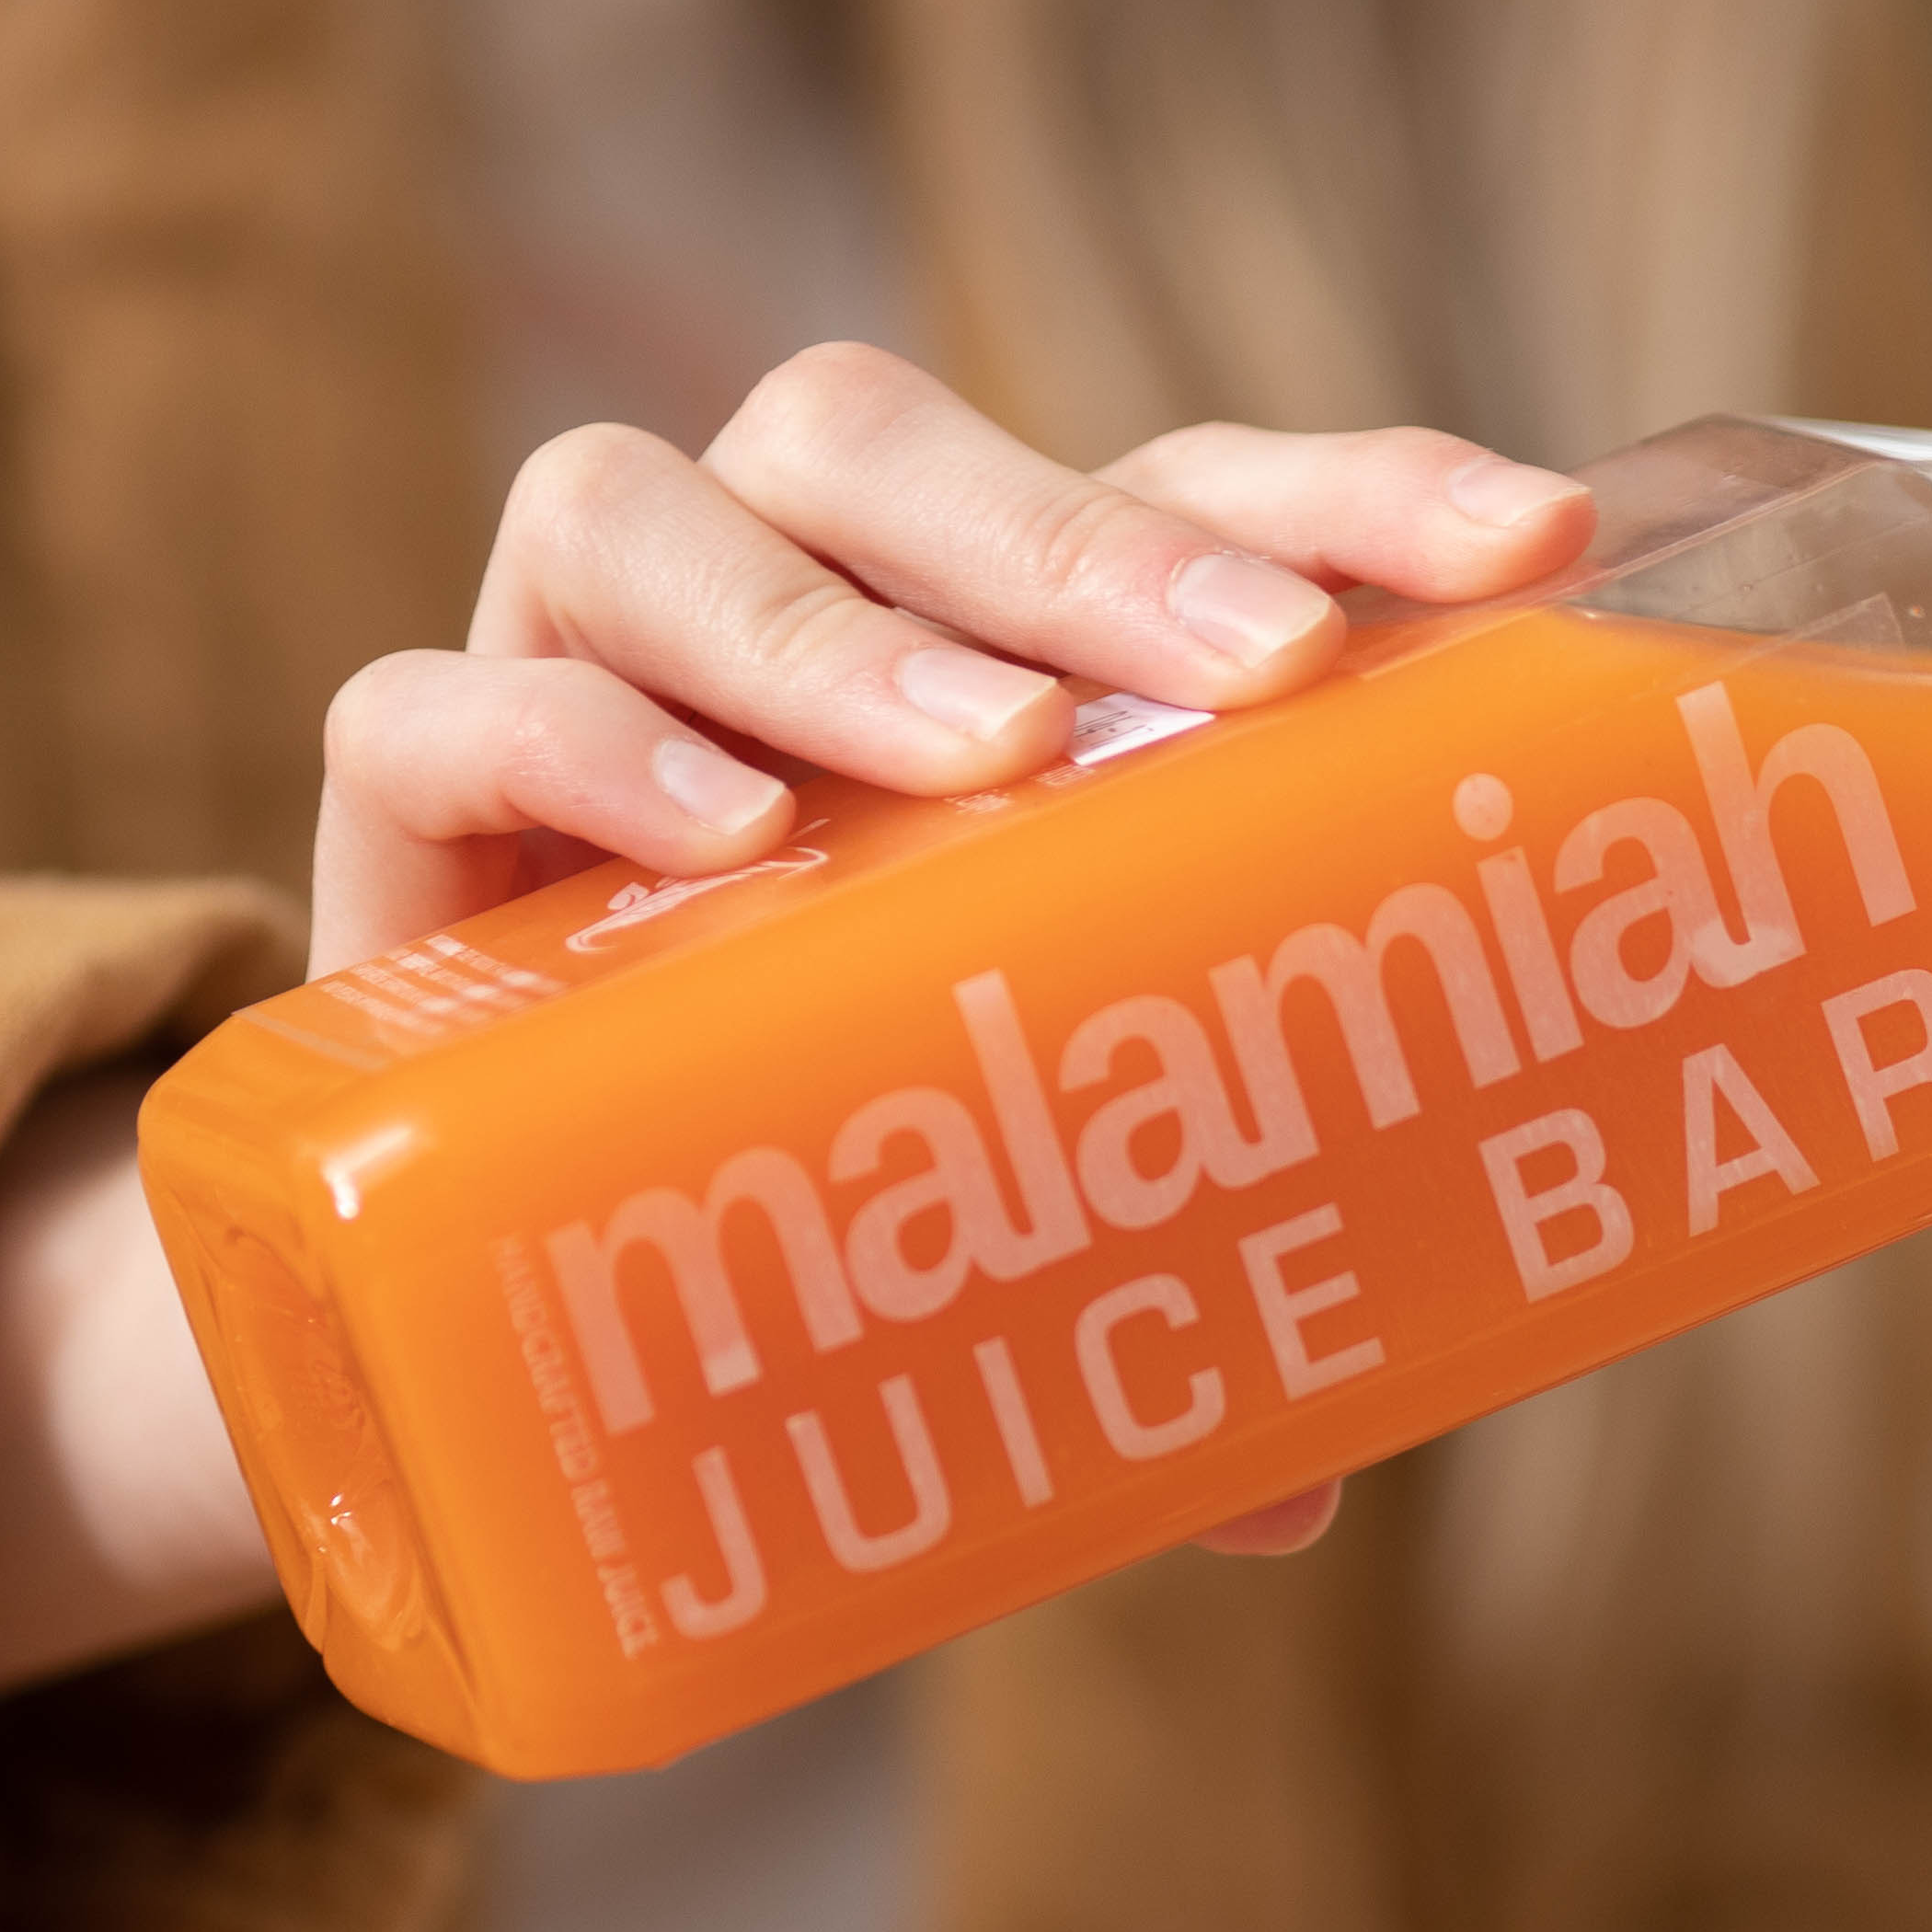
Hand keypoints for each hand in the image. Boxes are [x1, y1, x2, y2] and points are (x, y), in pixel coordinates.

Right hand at [0, 362, 1595, 1739]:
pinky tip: (721, 829)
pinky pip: (432, 706)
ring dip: (841, 623)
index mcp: (961, 642)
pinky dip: (577, 742)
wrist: (457, 1265)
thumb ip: (1134, 1296)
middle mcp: (760, 599)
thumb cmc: (786, 1162)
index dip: (1347, 490)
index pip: (1167, 491)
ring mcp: (559, 668)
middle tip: (1264, 665)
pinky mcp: (392, 800)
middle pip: (887, 442)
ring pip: (649, 504)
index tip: (1539, 543)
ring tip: (999, 754)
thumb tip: (1303, 1489)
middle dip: (1091, 535)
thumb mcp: (988, 1204)